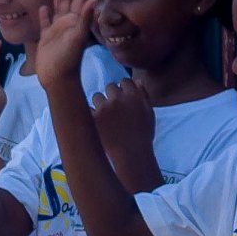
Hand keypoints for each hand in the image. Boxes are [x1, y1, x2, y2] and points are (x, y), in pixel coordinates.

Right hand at [34, 0, 96, 85]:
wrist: (58, 78)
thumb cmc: (68, 59)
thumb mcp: (78, 38)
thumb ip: (85, 19)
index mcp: (76, 20)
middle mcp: (68, 22)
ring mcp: (57, 30)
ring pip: (57, 7)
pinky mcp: (46, 38)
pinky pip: (45, 23)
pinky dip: (44, 14)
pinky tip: (43, 7)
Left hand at [90, 76, 161, 192]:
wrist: (130, 154)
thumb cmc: (143, 135)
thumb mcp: (149, 113)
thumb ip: (143, 96)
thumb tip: (138, 81)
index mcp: (134, 96)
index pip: (125, 81)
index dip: (124, 88)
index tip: (124, 97)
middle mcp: (118, 98)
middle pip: (110, 86)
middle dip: (112, 94)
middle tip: (114, 107)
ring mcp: (103, 108)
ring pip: (96, 96)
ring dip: (100, 103)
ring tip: (105, 116)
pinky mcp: (92, 117)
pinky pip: (87, 108)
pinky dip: (91, 113)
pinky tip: (96, 121)